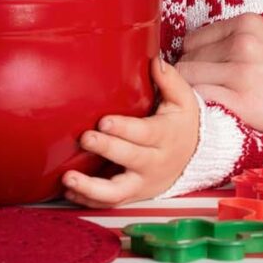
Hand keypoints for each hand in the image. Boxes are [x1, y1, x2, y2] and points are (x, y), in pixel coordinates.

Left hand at [64, 58, 199, 207]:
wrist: (194, 159)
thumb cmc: (182, 125)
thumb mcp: (183, 100)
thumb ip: (170, 80)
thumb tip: (155, 60)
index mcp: (165, 136)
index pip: (144, 134)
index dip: (124, 129)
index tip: (104, 121)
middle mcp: (154, 163)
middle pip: (130, 159)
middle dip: (107, 149)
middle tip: (84, 138)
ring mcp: (142, 182)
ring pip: (117, 192)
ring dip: (91, 188)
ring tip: (68, 179)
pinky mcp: (133, 195)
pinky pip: (110, 203)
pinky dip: (88, 199)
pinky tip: (69, 190)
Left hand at [178, 14, 262, 147]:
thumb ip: (242, 39)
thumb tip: (208, 52)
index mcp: (249, 24)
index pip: (194, 39)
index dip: (194, 60)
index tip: (201, 74)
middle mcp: (242, 42)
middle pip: (187, 59)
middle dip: (191, 77)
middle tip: (204, 94)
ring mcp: (241, 71)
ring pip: (187, 78)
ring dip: (192, 94)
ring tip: (208, 105)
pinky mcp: (242, 101)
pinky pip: (199, 99)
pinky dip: (200, 107)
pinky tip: (214, 113)